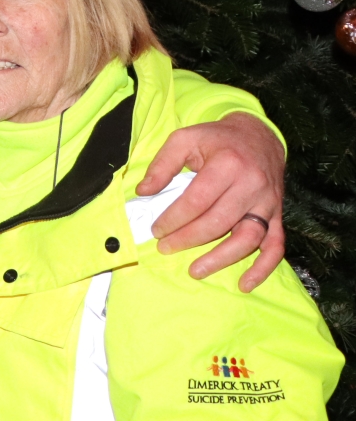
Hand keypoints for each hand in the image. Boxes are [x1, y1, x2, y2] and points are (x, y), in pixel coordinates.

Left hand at [139, 111, 286, 291]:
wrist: (259, 136)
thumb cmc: (216, 140)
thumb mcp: (185, 139)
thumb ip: (162, 164)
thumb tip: (143, 191)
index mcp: (227, 164)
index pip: (197, 201)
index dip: (173, 219)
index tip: (156, 229)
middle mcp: (252, 185)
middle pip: (219, 221)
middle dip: (188, 239)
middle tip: (165, 248)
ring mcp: (267, 202)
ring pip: (247, 238)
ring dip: (221, 258)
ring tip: (196, 271)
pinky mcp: (277, 214)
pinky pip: (275, 245)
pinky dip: (263, 267)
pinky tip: (245, 284)